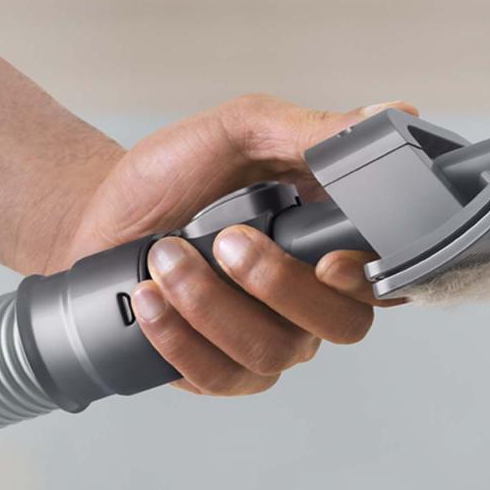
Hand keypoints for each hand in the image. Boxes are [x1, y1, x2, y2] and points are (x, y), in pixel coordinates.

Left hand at [22, 95, 413, 395]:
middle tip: (224, 242)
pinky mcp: (221, 369)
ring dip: (211, 305)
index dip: (367, 279)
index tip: (328, 261)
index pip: (384, 276)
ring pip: (271, 353)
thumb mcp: (237, 132)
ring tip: (165, 258)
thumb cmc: (172, 175)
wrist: (101, 215)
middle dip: (276, 285)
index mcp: (330, 238)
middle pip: (341, 325)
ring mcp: (268, 338)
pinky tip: (150, 299)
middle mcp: (311, 298)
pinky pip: (220, 376)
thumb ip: (309, 129)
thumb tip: (388, 113)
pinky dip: (179, 339)